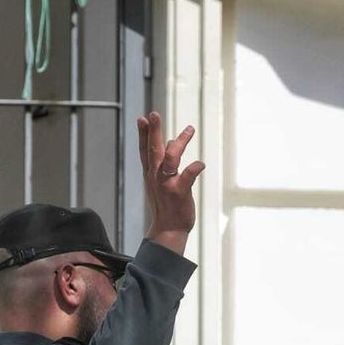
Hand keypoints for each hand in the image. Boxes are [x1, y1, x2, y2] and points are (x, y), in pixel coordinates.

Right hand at [138, 111, 204, 254]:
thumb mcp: (161, 181)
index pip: (144, 150)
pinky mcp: (179, 192)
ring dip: (177, 143)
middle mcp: (156, 176)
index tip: (143, 118)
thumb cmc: (166, 204)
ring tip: (190, 129)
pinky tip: (201, 164)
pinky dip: (194, 168)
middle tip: (153, 114)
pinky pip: (187, 176)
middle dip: (153, 132)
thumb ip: (165, 162)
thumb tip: (170, 142)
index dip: (144, 134)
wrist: (168, 230)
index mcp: (151, 173)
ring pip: (169, 159)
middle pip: (152, 150)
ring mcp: (167, 184)